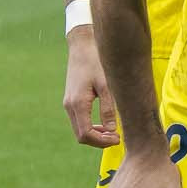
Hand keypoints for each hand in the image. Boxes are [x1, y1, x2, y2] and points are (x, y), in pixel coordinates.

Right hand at [62, 25, 117, 146]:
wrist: (82, 45)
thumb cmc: (96, 62)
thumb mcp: (107, 85)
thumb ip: (109, 108)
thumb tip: (112, 131)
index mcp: (77, 104)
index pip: (85, 134)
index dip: (102, 142)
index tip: (118, 139)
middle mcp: (69, 106)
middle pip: (81, 135)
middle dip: (99, 141)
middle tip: (118, 138)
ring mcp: (69, 103)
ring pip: (79, 129)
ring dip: (95, 134)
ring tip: (114, 132)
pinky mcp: (72, 100)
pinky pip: (79, 120)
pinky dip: (91, 126)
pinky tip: (105, 123)